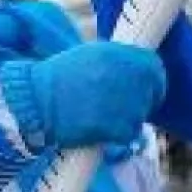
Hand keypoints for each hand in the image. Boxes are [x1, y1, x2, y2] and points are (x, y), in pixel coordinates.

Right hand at [0, 43, 165, 150]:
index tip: (147, 88)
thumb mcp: (90, 56)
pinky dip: (118, 136)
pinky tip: (99, 129)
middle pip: (153, 91)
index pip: (154, 66)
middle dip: (143, 101)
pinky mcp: (120, 126)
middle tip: (123, 108)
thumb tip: (138, 70)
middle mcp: (128, 75)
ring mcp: (127, 102)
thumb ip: (118, 61)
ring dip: (127, 119)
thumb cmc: (58, 79)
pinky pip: (130, 134)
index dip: (152, 80)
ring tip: (101, 116)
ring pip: (141, 115)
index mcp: (121, 54)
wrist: (36, 103)